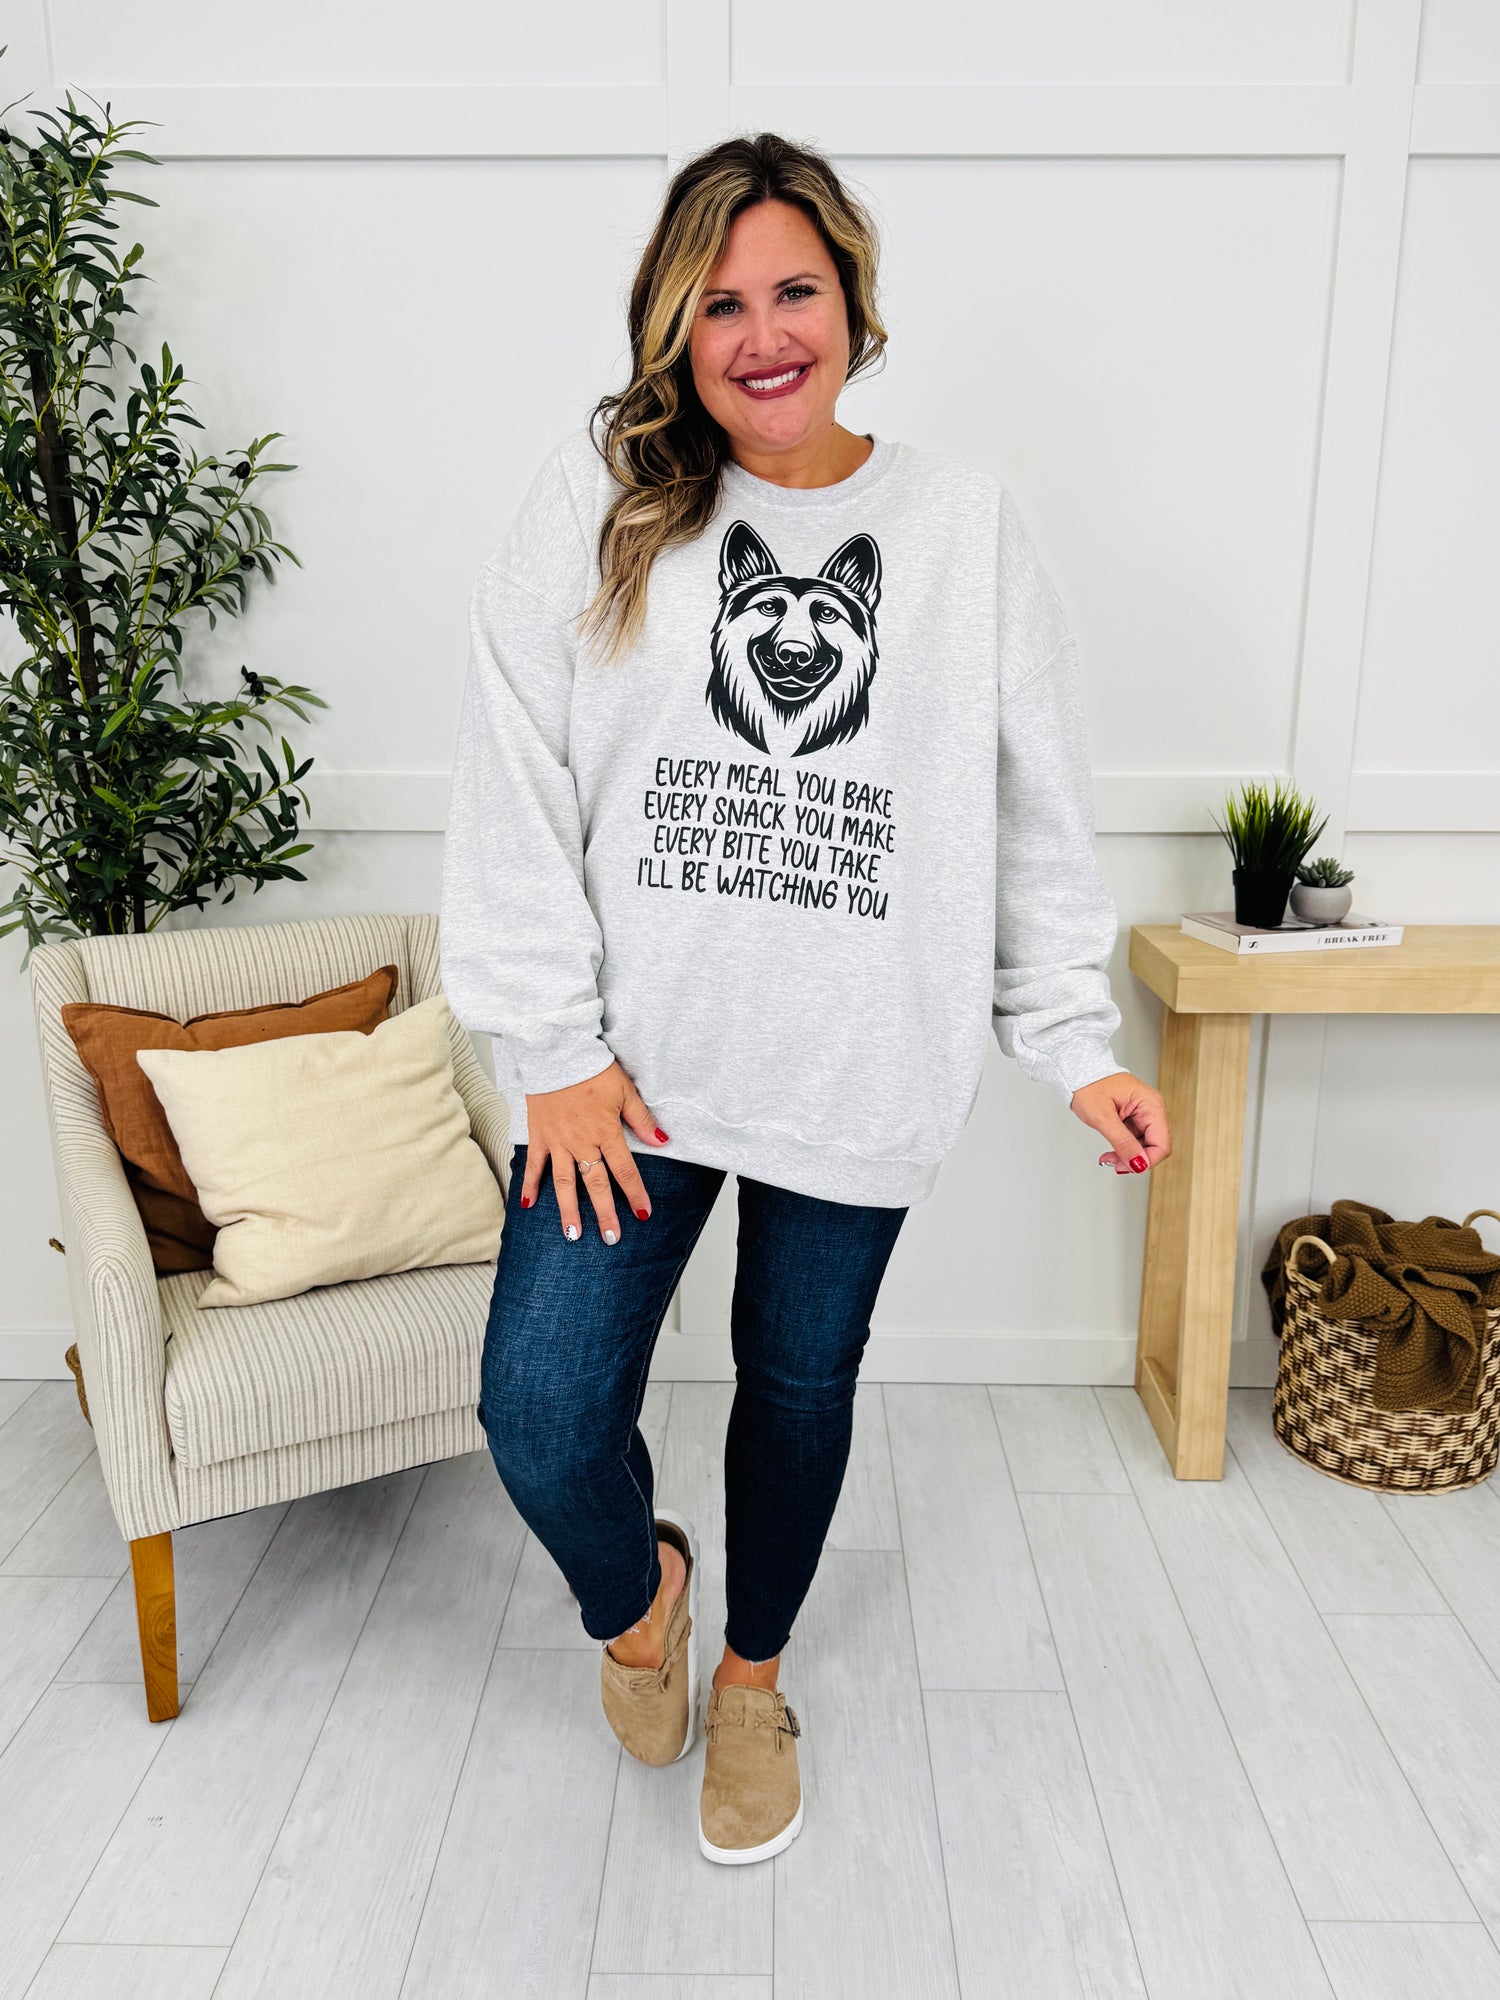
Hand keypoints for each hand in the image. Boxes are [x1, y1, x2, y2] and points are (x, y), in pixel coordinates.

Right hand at [520, 1060, 669, 1241]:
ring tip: (574, 1234)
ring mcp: (558, 1142)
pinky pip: (534, 1165)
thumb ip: (642, 1120)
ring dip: (569, 1211)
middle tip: (611, 1238)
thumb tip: (662, 1141)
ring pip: (565, 1183)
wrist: (556, 1052)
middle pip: (596, 1185)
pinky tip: (528, 1206)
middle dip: (606, 1213)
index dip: (635, 1194)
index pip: (625, 1171)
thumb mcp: (625, 1091)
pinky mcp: (539, 1136)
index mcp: (606, 1133)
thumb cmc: (592, 1069)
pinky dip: (530, 1185)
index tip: (643, 1214)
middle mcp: (582, 1143)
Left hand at [1068, 1069, 1171, 1176]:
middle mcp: (1153, 1109)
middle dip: (1135, 1160)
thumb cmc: (1090, 1086)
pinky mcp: (1136, 1119)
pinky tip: (1111, 1151)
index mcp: (1151, 1105)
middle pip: (1156, 1147)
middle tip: (1113, 1163)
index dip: (1147, 1161)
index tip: (1126, 1166)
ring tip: (1108, 1157)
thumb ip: (1122, 1142)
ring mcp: (1145, 1114)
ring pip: (1146, 1147)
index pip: (1162, 1144)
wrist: (1080, 1073)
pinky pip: (1137, 1141)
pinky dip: (1125, 1149)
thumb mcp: (1103, 1117)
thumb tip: (1139, 1164)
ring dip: (1128, 1156)